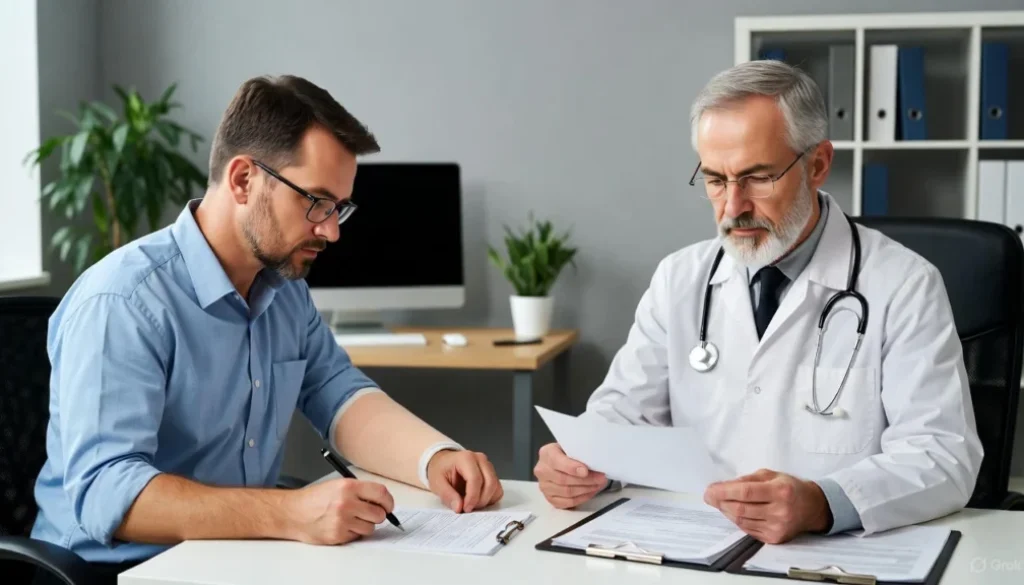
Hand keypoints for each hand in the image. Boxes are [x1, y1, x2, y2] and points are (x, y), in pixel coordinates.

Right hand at [285, 478, 394, 544]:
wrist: (293, 512)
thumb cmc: (315, 499)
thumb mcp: (338, 485)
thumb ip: (360, 491)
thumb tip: (383, 501)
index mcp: (348, 487)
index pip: (381, 493)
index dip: (388, 501)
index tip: (388, 506)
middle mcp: (346, 503)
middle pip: (379, 514)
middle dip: (378, 515)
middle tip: (370, 513)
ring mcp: (342, 521)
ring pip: (370, 527)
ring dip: (365, 525)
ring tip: (351, 518)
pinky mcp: (337, 535)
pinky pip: (357, 536)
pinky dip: (353, 532)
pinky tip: (342, 525)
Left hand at [427, 449, 503, 512]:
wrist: (443, 462)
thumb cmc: (440, 470)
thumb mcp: (437, 483)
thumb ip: (447, 495)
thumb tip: (459, 507)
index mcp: (466, 458)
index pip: (475, 479)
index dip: (472, 497)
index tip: (465, 508)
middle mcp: (480, 459)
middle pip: (490, 483)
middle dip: (481, 501)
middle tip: (468, 509)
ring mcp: (488, 466)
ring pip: (496, 487)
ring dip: (486, 500)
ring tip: (471, 504)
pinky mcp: (492, 474)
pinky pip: (497, 489)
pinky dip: (490, 499)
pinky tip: (477, 500)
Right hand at [534, 443, 607, 508]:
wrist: (561, 462)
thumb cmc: (568, 454)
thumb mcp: (572, 446)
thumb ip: (578, 452)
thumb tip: (594, 462)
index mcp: (546, 453)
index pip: (557, 462)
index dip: (572, 468)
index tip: (586, 471)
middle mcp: (542, 470)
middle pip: (563, 479)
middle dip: (586, 480)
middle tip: (600, 478)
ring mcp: (544, 486)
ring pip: (567, 492)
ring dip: (586, 490)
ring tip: (598, 484)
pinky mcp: (550, 498)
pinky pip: (567, 502)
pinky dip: (581, 498)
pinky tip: (590, 492)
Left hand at [703, 468, 831, 543]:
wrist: (812, 508)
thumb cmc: (789, 488)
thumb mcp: (770, 475)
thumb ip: (747, 480)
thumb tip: (722, 486)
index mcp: (780, 491)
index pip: (745, 493)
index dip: (724, 492)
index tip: (709, 490)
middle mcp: (780, 511)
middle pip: (740, 509)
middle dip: (720, 502)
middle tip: (709, 496)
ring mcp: (777, 527)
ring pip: (741, 521)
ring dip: (726, 511)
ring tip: (721, 502)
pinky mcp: (774, 538)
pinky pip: (748, 529)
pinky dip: (737, 520)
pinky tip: (734, 512)